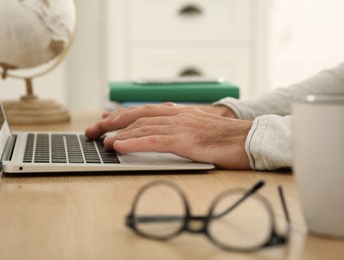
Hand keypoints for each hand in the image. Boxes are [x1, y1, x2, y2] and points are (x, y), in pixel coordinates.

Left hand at [85, 103, 251, 168]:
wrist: (250, 139)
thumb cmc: (228, 138)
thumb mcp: (201, 127)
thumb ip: (182, 127)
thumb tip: (164, 134)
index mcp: (181, 112)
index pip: (145, 111)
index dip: (123, 115)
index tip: (105, 121)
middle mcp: (178, 115)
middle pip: (138, 116)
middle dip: (113, 123)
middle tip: (93, 130)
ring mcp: (182, 127)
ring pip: (143, 126)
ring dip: (119, 134)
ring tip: (101, 141)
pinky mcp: (186, 141)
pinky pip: (154, 140)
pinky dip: (134, 142)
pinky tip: (119, 146)